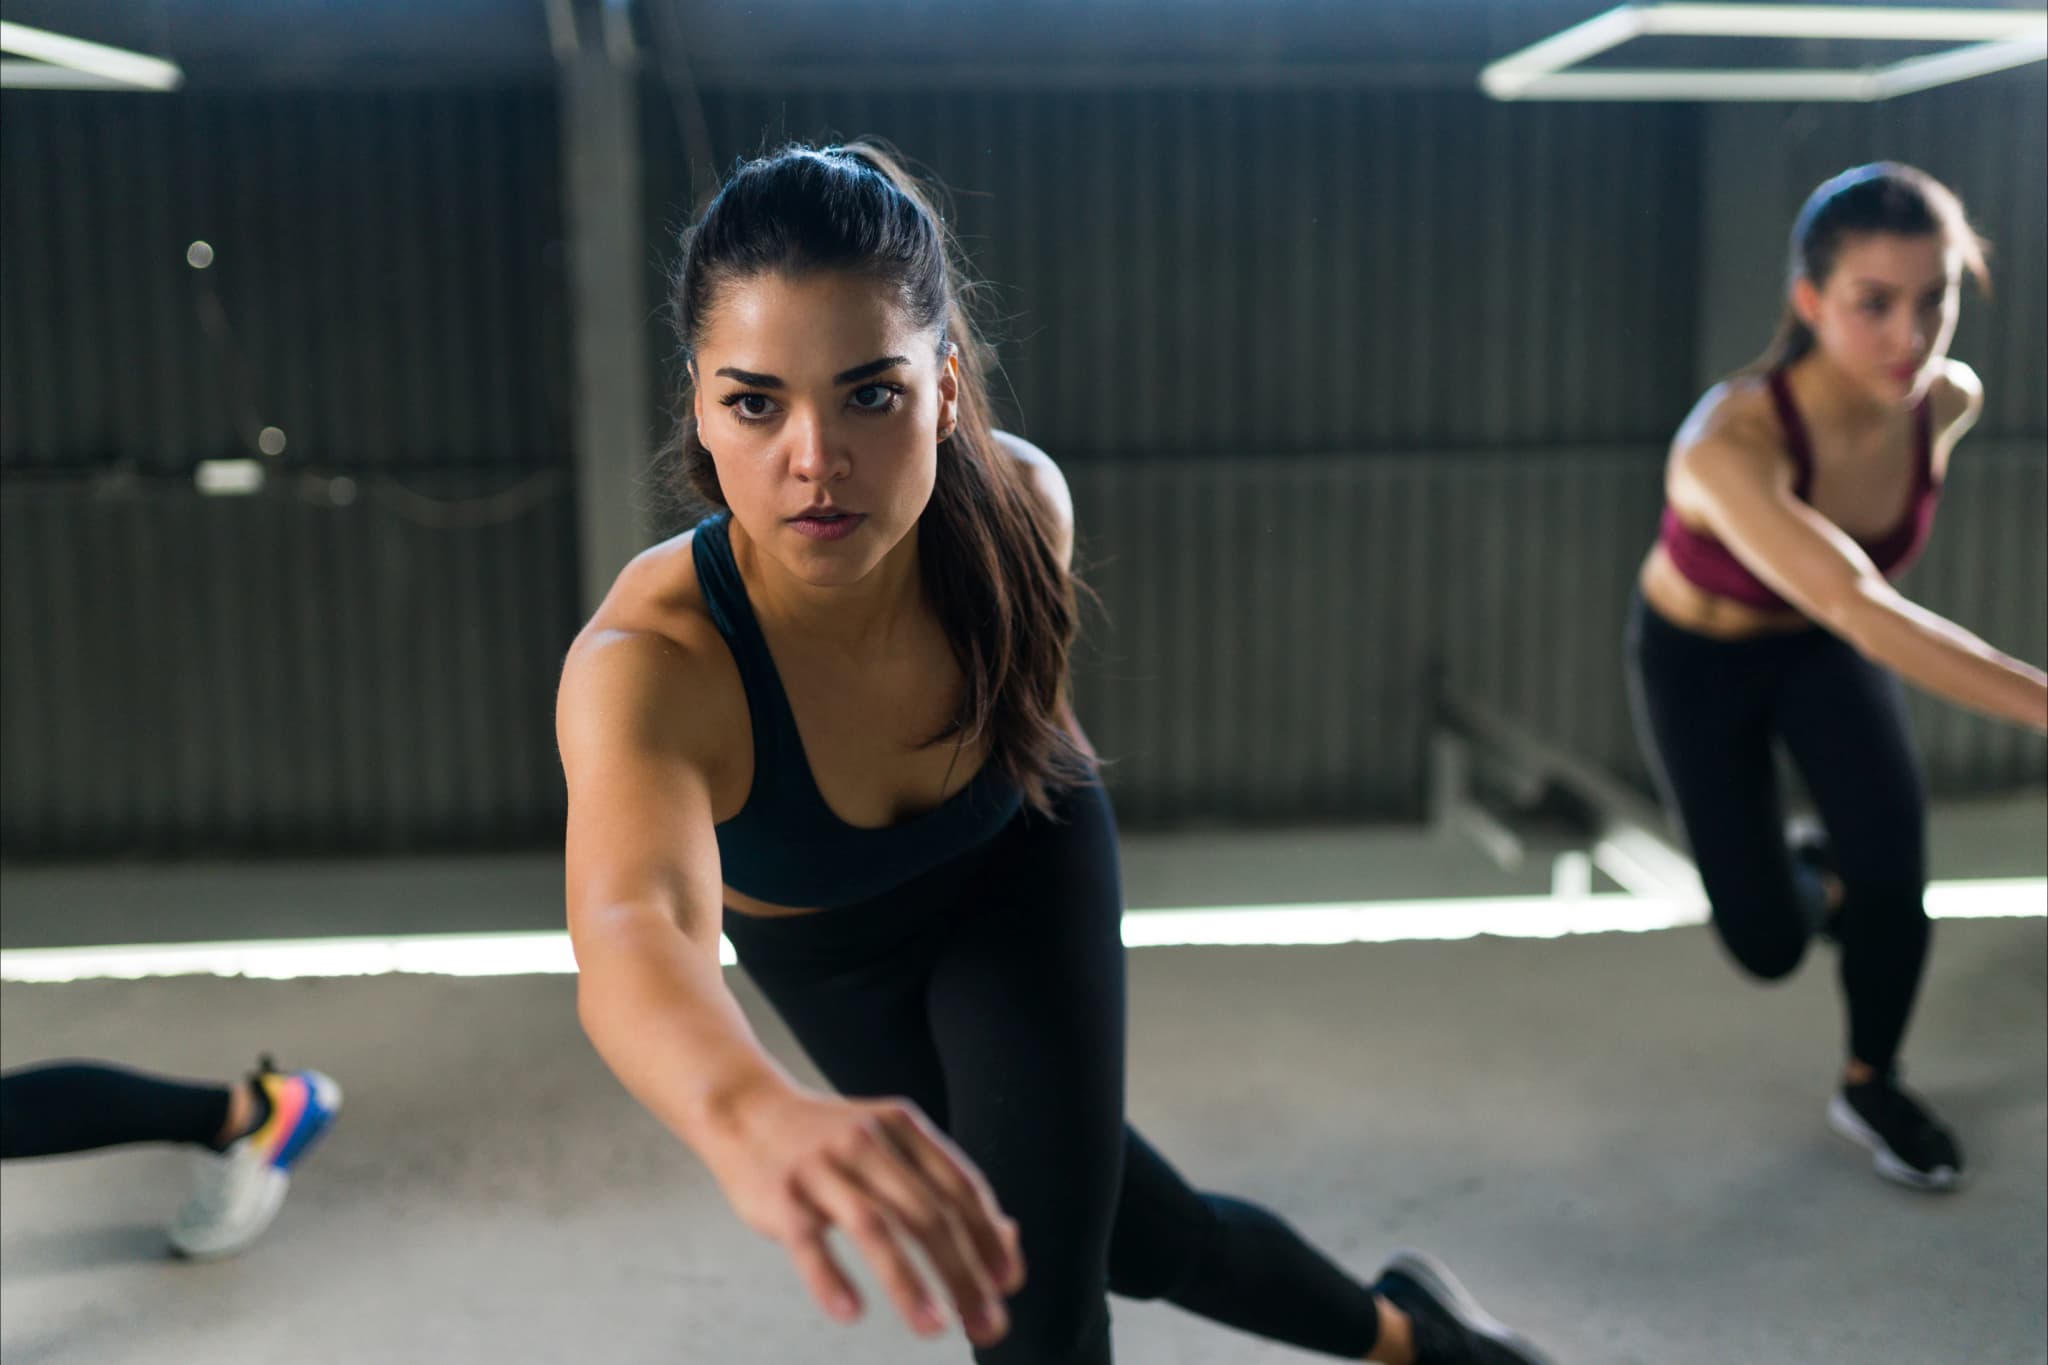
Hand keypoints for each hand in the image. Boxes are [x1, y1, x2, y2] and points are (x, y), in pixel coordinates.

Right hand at [702, 1081, 1024, 1346]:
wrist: (746, 1108)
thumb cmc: (829, 1140)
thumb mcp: (890, 1146)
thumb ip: (942, 1186)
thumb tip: (1008, 1239)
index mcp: (903, 1127)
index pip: (959, 1185)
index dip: (988, 1237)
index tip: (1009, 1283)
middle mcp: (867, 1142)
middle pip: (927, 1213)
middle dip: (963, 1273)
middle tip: (987, 1324)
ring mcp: (822, 1167)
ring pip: (875, 1226)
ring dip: (908, 1281)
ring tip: (934, 1327)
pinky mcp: (782, 1195)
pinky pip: (808, 1241)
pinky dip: (830, 1278)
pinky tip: (851, 1312)